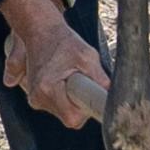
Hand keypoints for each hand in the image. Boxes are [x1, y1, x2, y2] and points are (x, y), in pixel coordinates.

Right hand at [1, 0, 109, 129]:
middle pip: (69, 117)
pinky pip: (57, 106)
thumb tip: (114, 96)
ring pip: (63, 112)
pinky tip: (65, 80)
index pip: (73, 118)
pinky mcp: (35, 97)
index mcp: (47, 89)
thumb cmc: (62, 41)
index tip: (92, 97)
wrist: (41, 30)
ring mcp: (34, 98)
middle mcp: (37, 97)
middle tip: (83, 81)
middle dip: (80, 104)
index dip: (87, 110)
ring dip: (72, 100)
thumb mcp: (87, 57)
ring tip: (72, 77)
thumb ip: (100, 79)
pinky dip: (65, 97)